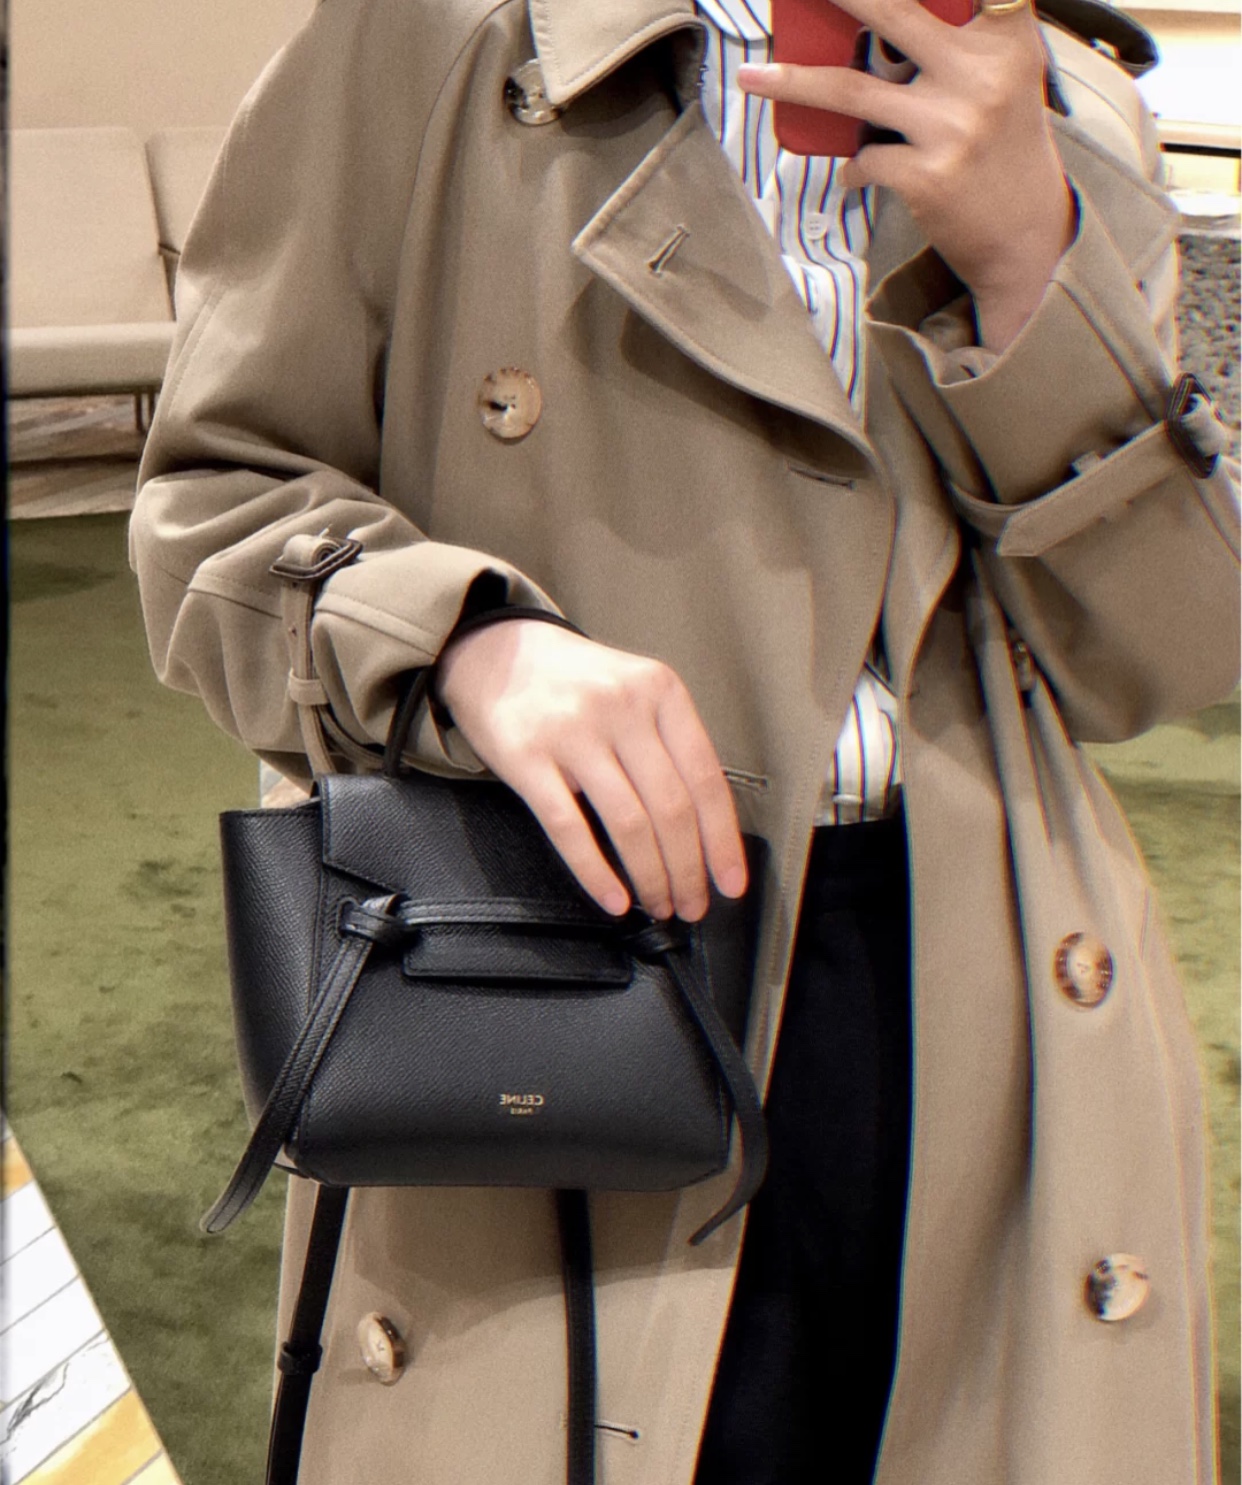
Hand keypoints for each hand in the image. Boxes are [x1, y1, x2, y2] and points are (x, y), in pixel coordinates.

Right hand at [434, 619, 748, 920]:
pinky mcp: (526, 757)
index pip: (706, 778)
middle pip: (671, 808)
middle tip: (692, 905)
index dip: (722, 840)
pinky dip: (595, 872)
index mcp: (660, 691)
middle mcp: (621, 707)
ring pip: (628, 824)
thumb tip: (703, 830)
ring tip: (658, 905)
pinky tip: (613, 899)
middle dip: (688, 870)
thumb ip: (668, 744)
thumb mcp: (635, 691)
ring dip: (650, 877)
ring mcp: (572, 731)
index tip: (729, 882)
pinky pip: (568, 827)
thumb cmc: (575, 683)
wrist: (495, 651)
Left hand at [738, 0, 1074, 349]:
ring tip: (751, 75)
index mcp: (1006, 40)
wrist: (1023, 237)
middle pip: (893, 10)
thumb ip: (967, 35)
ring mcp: (951, 127)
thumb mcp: (1005, 76)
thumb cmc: (1004, 148)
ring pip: (850, 91)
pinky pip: (863, 158)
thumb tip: (877, 13)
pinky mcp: (926, 176)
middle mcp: (982, 75)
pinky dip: (854, 166)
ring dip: (794, 81)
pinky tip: (861, 172)